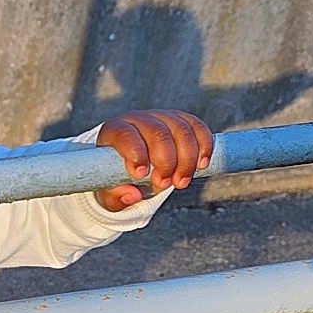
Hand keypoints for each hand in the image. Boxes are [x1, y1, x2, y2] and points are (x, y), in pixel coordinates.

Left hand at [95, 110, 212, 211]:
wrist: (129, 164)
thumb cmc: (115, 176)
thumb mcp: (109, 190)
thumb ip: (116, 195)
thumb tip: (132, 195)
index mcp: (114, 130)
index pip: (125, 134)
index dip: (136, 153)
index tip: (141, 175)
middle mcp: (138, 119)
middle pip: (157, 133)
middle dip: (165, 161)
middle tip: (164, 184)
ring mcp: (161, 117)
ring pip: (181, 130)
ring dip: (186, 159)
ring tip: (181, 182)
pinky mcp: (181, 120)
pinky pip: (197, 127)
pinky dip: (203, 146)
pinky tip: (201, 165)